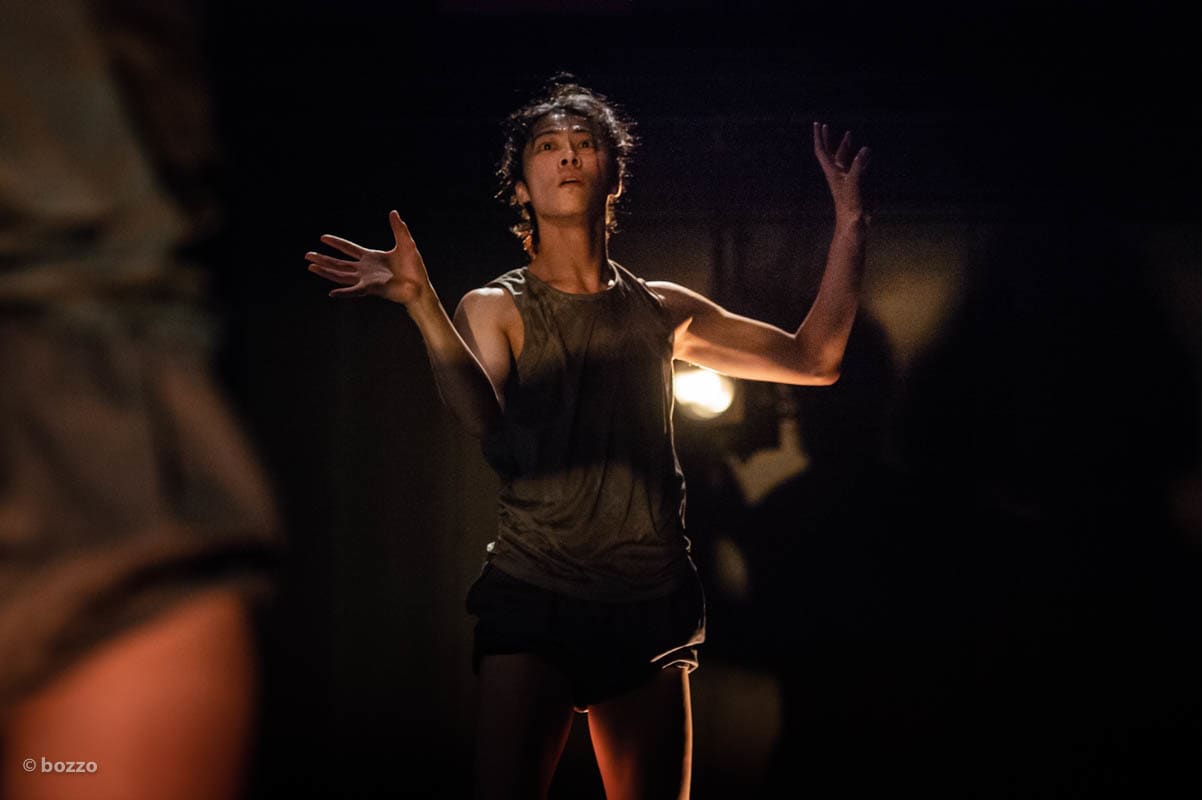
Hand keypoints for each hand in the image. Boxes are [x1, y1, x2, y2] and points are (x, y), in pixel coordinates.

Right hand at [305, 210, 430, 304]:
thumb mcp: (406, 243)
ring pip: (340, 275)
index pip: (349, 248)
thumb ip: (398, 228)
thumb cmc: (414, 268)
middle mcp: (365, 269)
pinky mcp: (371, 289)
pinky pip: (354, 291)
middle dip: (323, 259)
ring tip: (310, 266)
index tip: (323, 237)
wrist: (420, 286)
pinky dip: (343, 292)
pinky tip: (331, 292)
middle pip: (339, 263)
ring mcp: (366, 280)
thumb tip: (393, 212)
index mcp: (371, 257)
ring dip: (325, 271)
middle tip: (307, 255)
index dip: (336, 243)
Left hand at [813, 122, 870, 222]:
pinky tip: (866, 155)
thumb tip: (865, 149)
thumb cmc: (849, 205)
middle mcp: (837, 173)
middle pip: (830, 152)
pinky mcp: (855, 184)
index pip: (822, 151)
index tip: (818, 124)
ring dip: (845, 147)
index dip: (820, 137)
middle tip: (826, 125)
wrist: (853, 222)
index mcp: (832, 172)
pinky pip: (856, 167)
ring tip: (849, 134)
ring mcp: (845, 179)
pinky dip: (860, 159)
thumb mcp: (853, 182)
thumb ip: (858, 165)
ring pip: (844, 158)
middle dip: (828, 139)